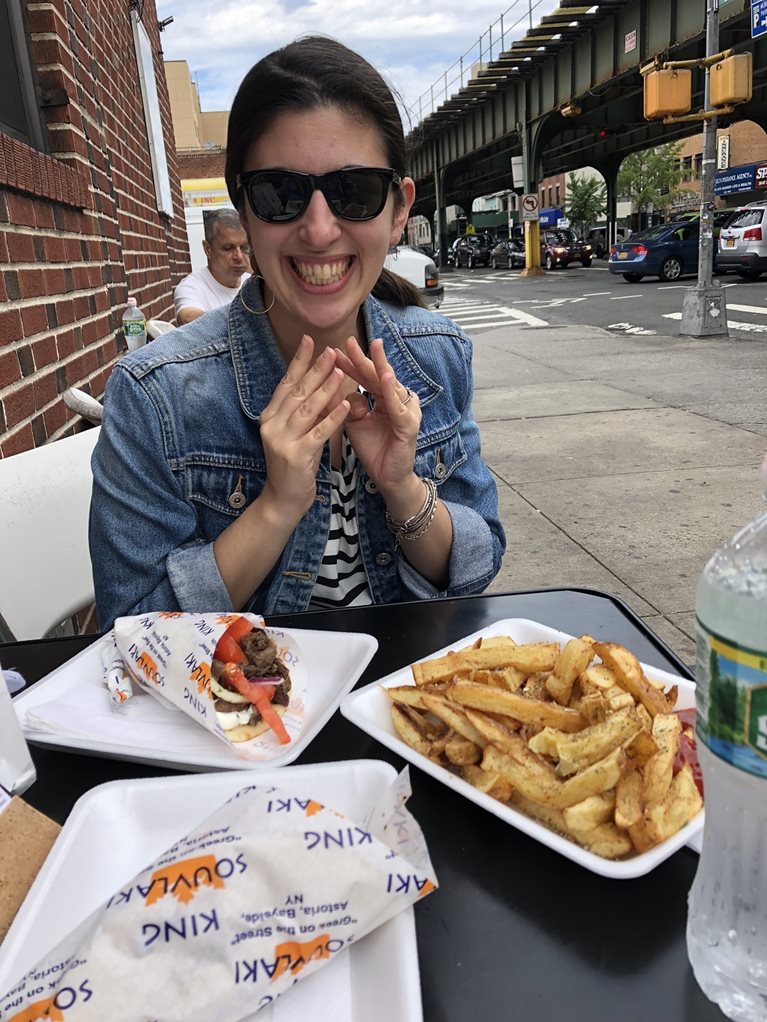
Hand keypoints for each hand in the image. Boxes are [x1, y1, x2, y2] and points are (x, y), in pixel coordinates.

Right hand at [258, 335, 348, 516]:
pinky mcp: (296, 456)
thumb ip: (302, 411)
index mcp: (269, 416)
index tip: (310, 340)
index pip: (286, 383)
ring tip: (341, 371)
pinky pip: (319, 432)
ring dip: (326, 389)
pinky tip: (347, 405)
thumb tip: (318, 383)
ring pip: (307, 408)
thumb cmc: (293, 464)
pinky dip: (333, 418)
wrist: (283, 499)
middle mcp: (271, 424)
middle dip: (315, 369)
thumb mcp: (295, 433)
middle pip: (297, 391)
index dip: (299, 361)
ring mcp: (281, 440)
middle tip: (331, 350)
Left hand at [334, 337, 420, 498]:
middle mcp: (398, 401)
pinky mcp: (409, 425)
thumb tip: (338, 388)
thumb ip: (348, 405)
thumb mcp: (355, 424)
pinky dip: (391, 391)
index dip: (350, 365)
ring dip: (380, 366)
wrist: (387, 477)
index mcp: (384, 399)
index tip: (333, 351)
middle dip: (363, 358)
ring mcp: (406, 411)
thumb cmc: (374, 450)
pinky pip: (399, 406)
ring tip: (372, 348)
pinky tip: (384, 377)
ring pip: (391, 385)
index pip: (365, 377)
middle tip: (349, 342)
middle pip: (378, 375)